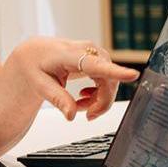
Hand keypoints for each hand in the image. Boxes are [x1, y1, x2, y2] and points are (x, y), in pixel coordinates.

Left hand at [9, 37, 140, 121]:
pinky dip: (98, 94)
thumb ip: (57, 99)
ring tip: (79, 105)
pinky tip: (83, 97)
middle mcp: (87, 50)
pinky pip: (107, 79)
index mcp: (69, 55)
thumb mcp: (39, 84)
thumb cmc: (35, 65)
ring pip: (110, 82)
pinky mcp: (97, 58)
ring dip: (98, 99)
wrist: (34, 54)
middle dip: (101, 102)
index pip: (96, 64)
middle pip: (108, 81)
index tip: (133, 75)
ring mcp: (94, 53)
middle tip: (86, 115)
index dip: (116, 72)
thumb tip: (71, 115)